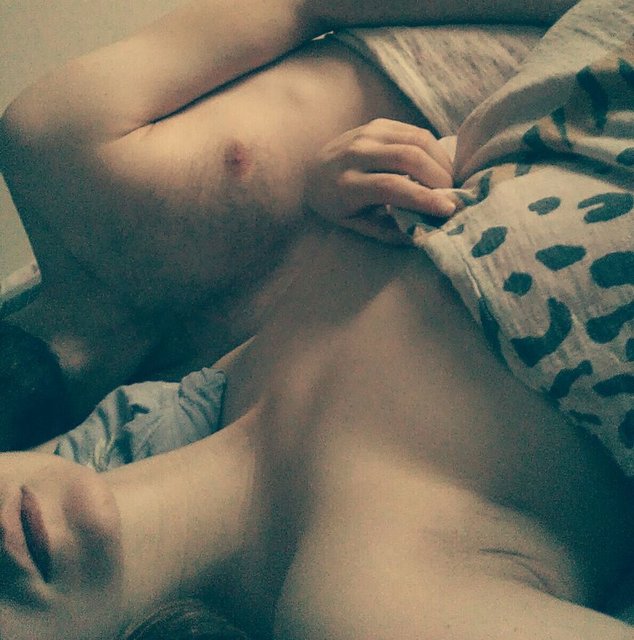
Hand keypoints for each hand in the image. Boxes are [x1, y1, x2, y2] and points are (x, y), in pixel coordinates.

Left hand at [307, 118, 455, 242]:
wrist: (310, 171)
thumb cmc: (336, 205)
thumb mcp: (354, 224)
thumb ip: (387, 231)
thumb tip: (425, 235)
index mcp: (346, 184)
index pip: (391, 187)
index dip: (423, 198)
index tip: (448, 210)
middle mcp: (356, 153)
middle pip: (408, 158)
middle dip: (438, 178)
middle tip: (453, 196)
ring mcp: (367, 134)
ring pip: (417, 140)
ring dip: (441, 162)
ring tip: (449, 183)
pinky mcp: (378, 124)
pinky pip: (415, 132)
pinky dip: (434, 150)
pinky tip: (440, 167)